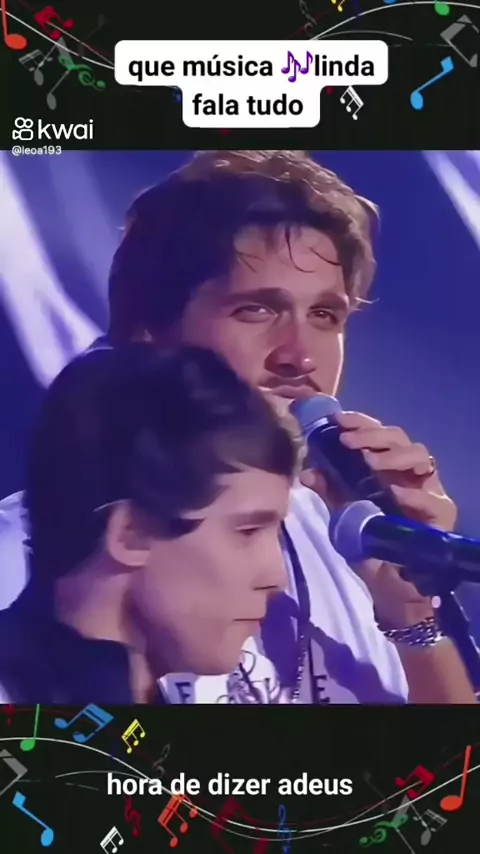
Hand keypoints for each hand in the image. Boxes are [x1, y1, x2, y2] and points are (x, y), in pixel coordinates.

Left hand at [300, 410, 457, 625]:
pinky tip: (392, 493)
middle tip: (348, 441)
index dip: (360, 423)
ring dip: (392, 455)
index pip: (378, 434)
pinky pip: (431, 498)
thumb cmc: (370, 547)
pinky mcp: (441, 516)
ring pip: (421, 456)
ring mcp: (428, 491)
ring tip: (368, 462)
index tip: (336, 422)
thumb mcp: (343, 516)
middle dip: (373, 434)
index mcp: (388, 468)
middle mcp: (410, 474)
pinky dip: (411, 493)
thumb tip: (307, 470)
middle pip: (400, 438)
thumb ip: (329, 491)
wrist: (389, 588)